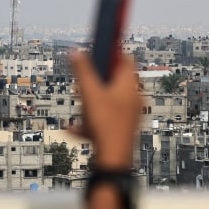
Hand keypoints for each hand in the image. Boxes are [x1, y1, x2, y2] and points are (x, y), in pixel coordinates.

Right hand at [70, 52, 140, 169]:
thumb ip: (82, 70)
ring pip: (108, 100)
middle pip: (114, 80)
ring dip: (91, 102)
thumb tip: (77, 52)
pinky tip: (76, 128)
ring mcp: (128, 115)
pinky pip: (105, 118)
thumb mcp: (89, 92)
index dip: (111, 52)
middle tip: (84, 81)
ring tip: (80, 108)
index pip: (125, 59)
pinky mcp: (122, 128)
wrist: (112, 159)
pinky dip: (91, 120)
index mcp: (129, 86)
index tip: (99, 49)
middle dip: (96, 80)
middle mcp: (132, 99)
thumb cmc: (106, 125)